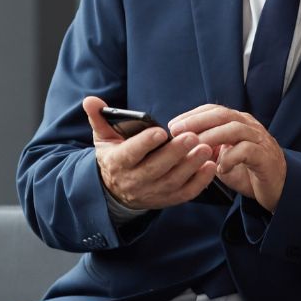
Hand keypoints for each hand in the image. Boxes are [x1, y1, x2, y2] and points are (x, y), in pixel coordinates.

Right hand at [83, 96, 218, 210]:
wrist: (115, 190)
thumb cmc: (113, 156)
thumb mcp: (102, 138)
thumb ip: (98, 118)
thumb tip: (90, 100)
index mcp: (118, 163)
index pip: (131, 154)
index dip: (144, 144)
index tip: (160, 131)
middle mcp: (134, 181)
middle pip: (156, 168)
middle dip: (175, 153)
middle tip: (193, 137)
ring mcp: (152, 192)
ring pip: (173, 181)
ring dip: (191, 166)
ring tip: (205, 148)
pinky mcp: (167, 199)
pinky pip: (185, 193)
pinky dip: (199, 182)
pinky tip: (210, 166)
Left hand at [167, 104, 285, 210]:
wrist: (277, 189)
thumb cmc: (246, 171)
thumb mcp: (221, 157)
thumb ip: (206, 148)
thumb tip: (179, 145)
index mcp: (238, 122)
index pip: (213, 110)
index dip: (192, 115)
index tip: (172, 125)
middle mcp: (249, 126)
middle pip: (222, 115)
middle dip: (197, 121)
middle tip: (177, 132)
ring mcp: (260, 140)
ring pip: (234, 129)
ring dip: (211, 137)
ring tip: (194, 148)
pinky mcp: (266, 157)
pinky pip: (247, 151)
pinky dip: (230, 158)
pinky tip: (220, 168)